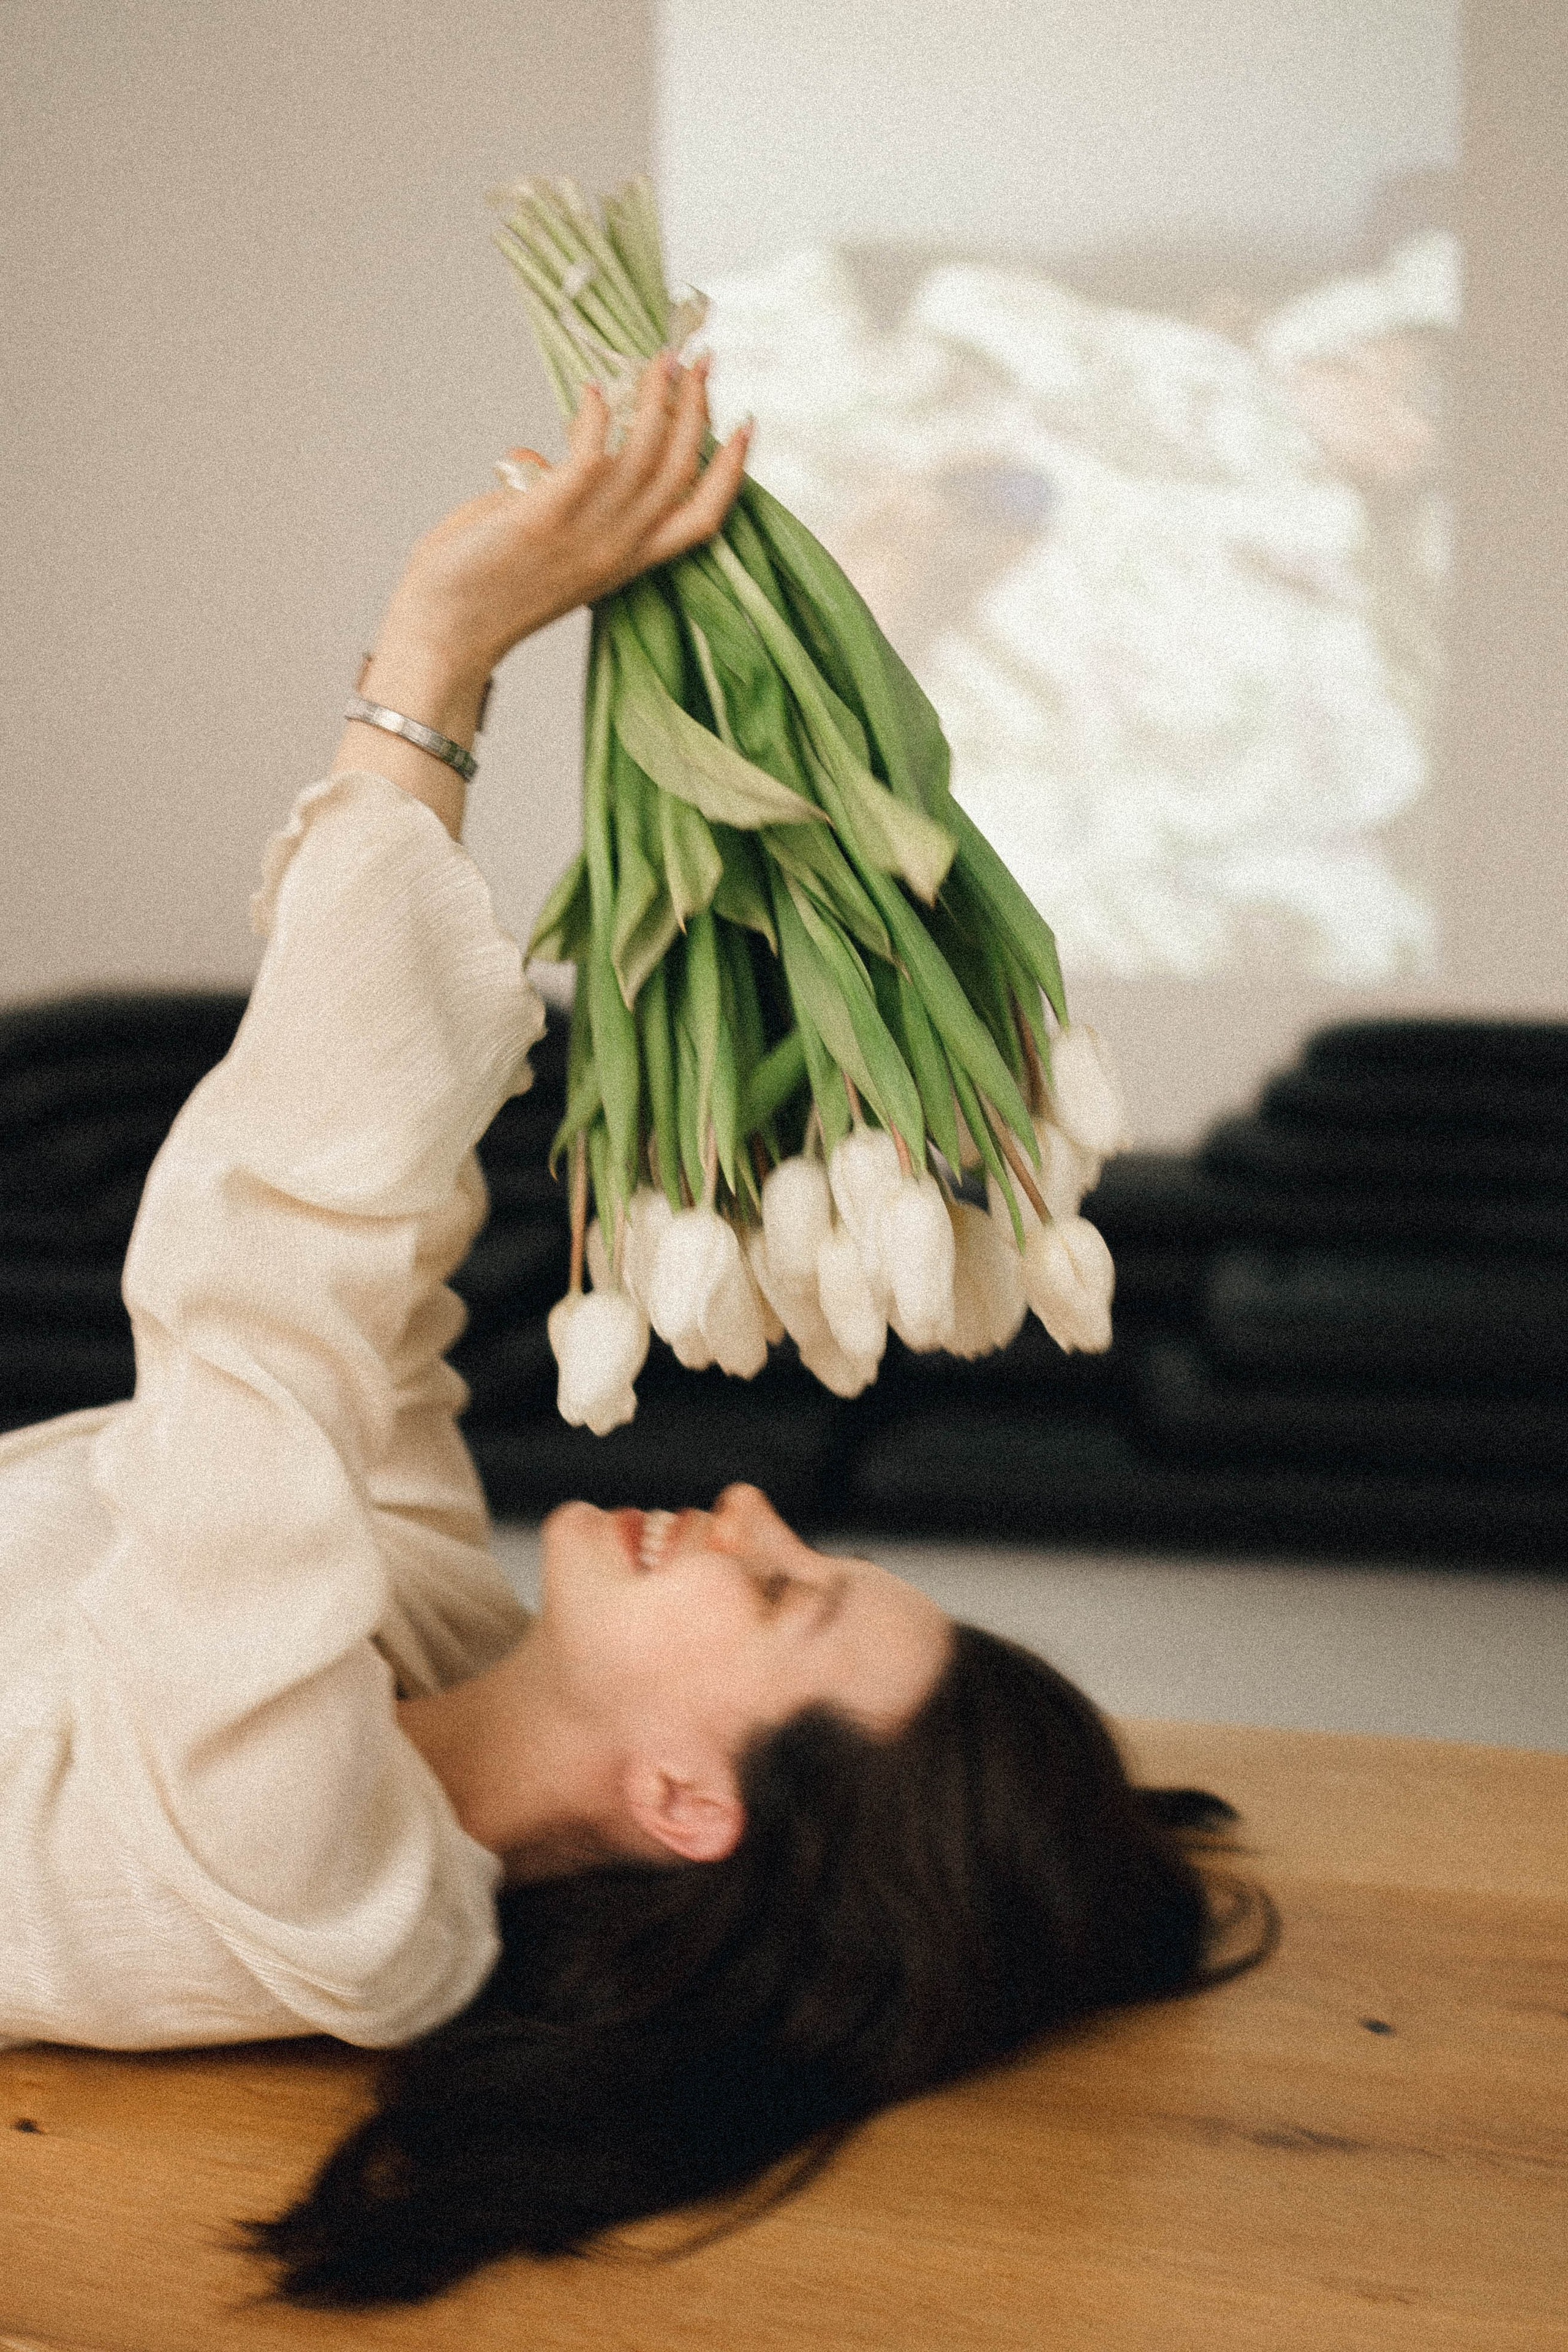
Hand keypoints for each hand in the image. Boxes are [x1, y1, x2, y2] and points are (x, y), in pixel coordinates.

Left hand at [377, 351, 752, 686]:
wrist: (446, 634)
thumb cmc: (485, 591)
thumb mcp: (542, 546)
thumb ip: (554, 502)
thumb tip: (533, 458)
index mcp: (627, 561)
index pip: (701, 516)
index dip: (731, 470)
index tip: (747, 424)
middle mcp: (617, 548)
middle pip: (679, 470)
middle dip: (697, 409)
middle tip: (698, 361)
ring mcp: (586, 533)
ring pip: (644, 455)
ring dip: (655, 399)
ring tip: (658, 361)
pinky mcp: (547, 516)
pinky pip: (588, 455)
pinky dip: (593, 417)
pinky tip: (591, 392)